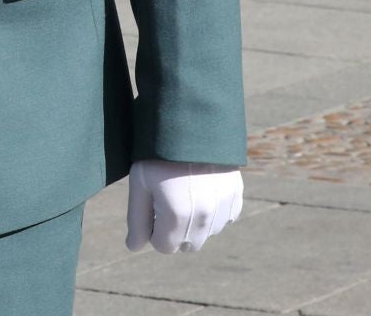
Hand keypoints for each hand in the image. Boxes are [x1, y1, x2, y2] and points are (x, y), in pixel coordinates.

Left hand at [125, 160, 243, 253]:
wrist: (193, 123)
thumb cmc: (159, 153)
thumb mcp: (140, 183)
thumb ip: (137, 219)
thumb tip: (134, 247)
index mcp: (177, 217)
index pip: (164, 247)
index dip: (153, 230)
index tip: (151, 208)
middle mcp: (204, 218)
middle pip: (187, 245)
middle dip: (174, 231)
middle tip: (165, 200)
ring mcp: (223, 208)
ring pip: (206, 234)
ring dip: (194, 223)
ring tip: (183, 191)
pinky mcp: (236, 197)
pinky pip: (224, 219)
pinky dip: (212, 212)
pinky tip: (201, 189)